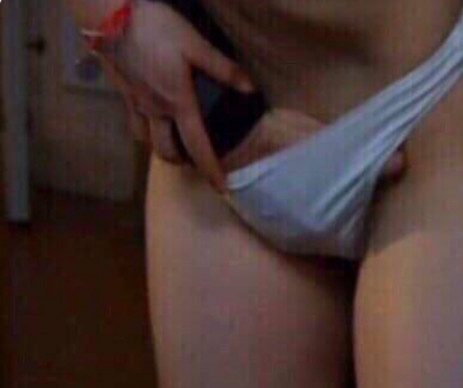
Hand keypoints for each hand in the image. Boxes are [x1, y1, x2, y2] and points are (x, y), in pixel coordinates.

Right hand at [99, 0, 254, 192]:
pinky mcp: (121, 91)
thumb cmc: (154, 28)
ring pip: (146, 140)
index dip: (211, 171)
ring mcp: (134, 103)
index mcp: (177, 103)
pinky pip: (133, 120)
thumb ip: (223, 69)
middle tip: (196, 161)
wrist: (107, 14)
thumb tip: (250, 89)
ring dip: (161, 146)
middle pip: (166, 152)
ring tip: (174, 140)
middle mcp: (154, 110)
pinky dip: (145, 127)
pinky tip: (153, 114)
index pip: (198, 147)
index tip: (222, 189)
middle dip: (183, 163)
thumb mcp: (195, 45)